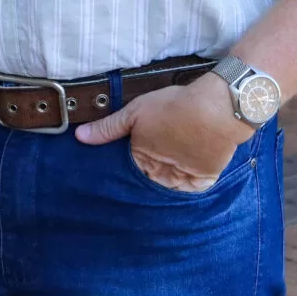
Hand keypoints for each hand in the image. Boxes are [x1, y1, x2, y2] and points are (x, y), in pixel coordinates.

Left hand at [74, 73, 251, 192]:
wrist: (217, 108)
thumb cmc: (175, 106)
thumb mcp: (136, 111)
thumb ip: (108, 127)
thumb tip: (80, 138)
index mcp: (142, 158)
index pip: (130, 170)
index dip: (130, 164)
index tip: (132, 158)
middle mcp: (161, 174)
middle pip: (149, 181)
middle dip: (147, 177)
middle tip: (150, 167)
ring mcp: (184, 178)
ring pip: (169, 186)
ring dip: (166, 182)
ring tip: (166, 172)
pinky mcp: (205, 178)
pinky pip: (193, 189)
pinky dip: (189, 185)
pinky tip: (187, 174)